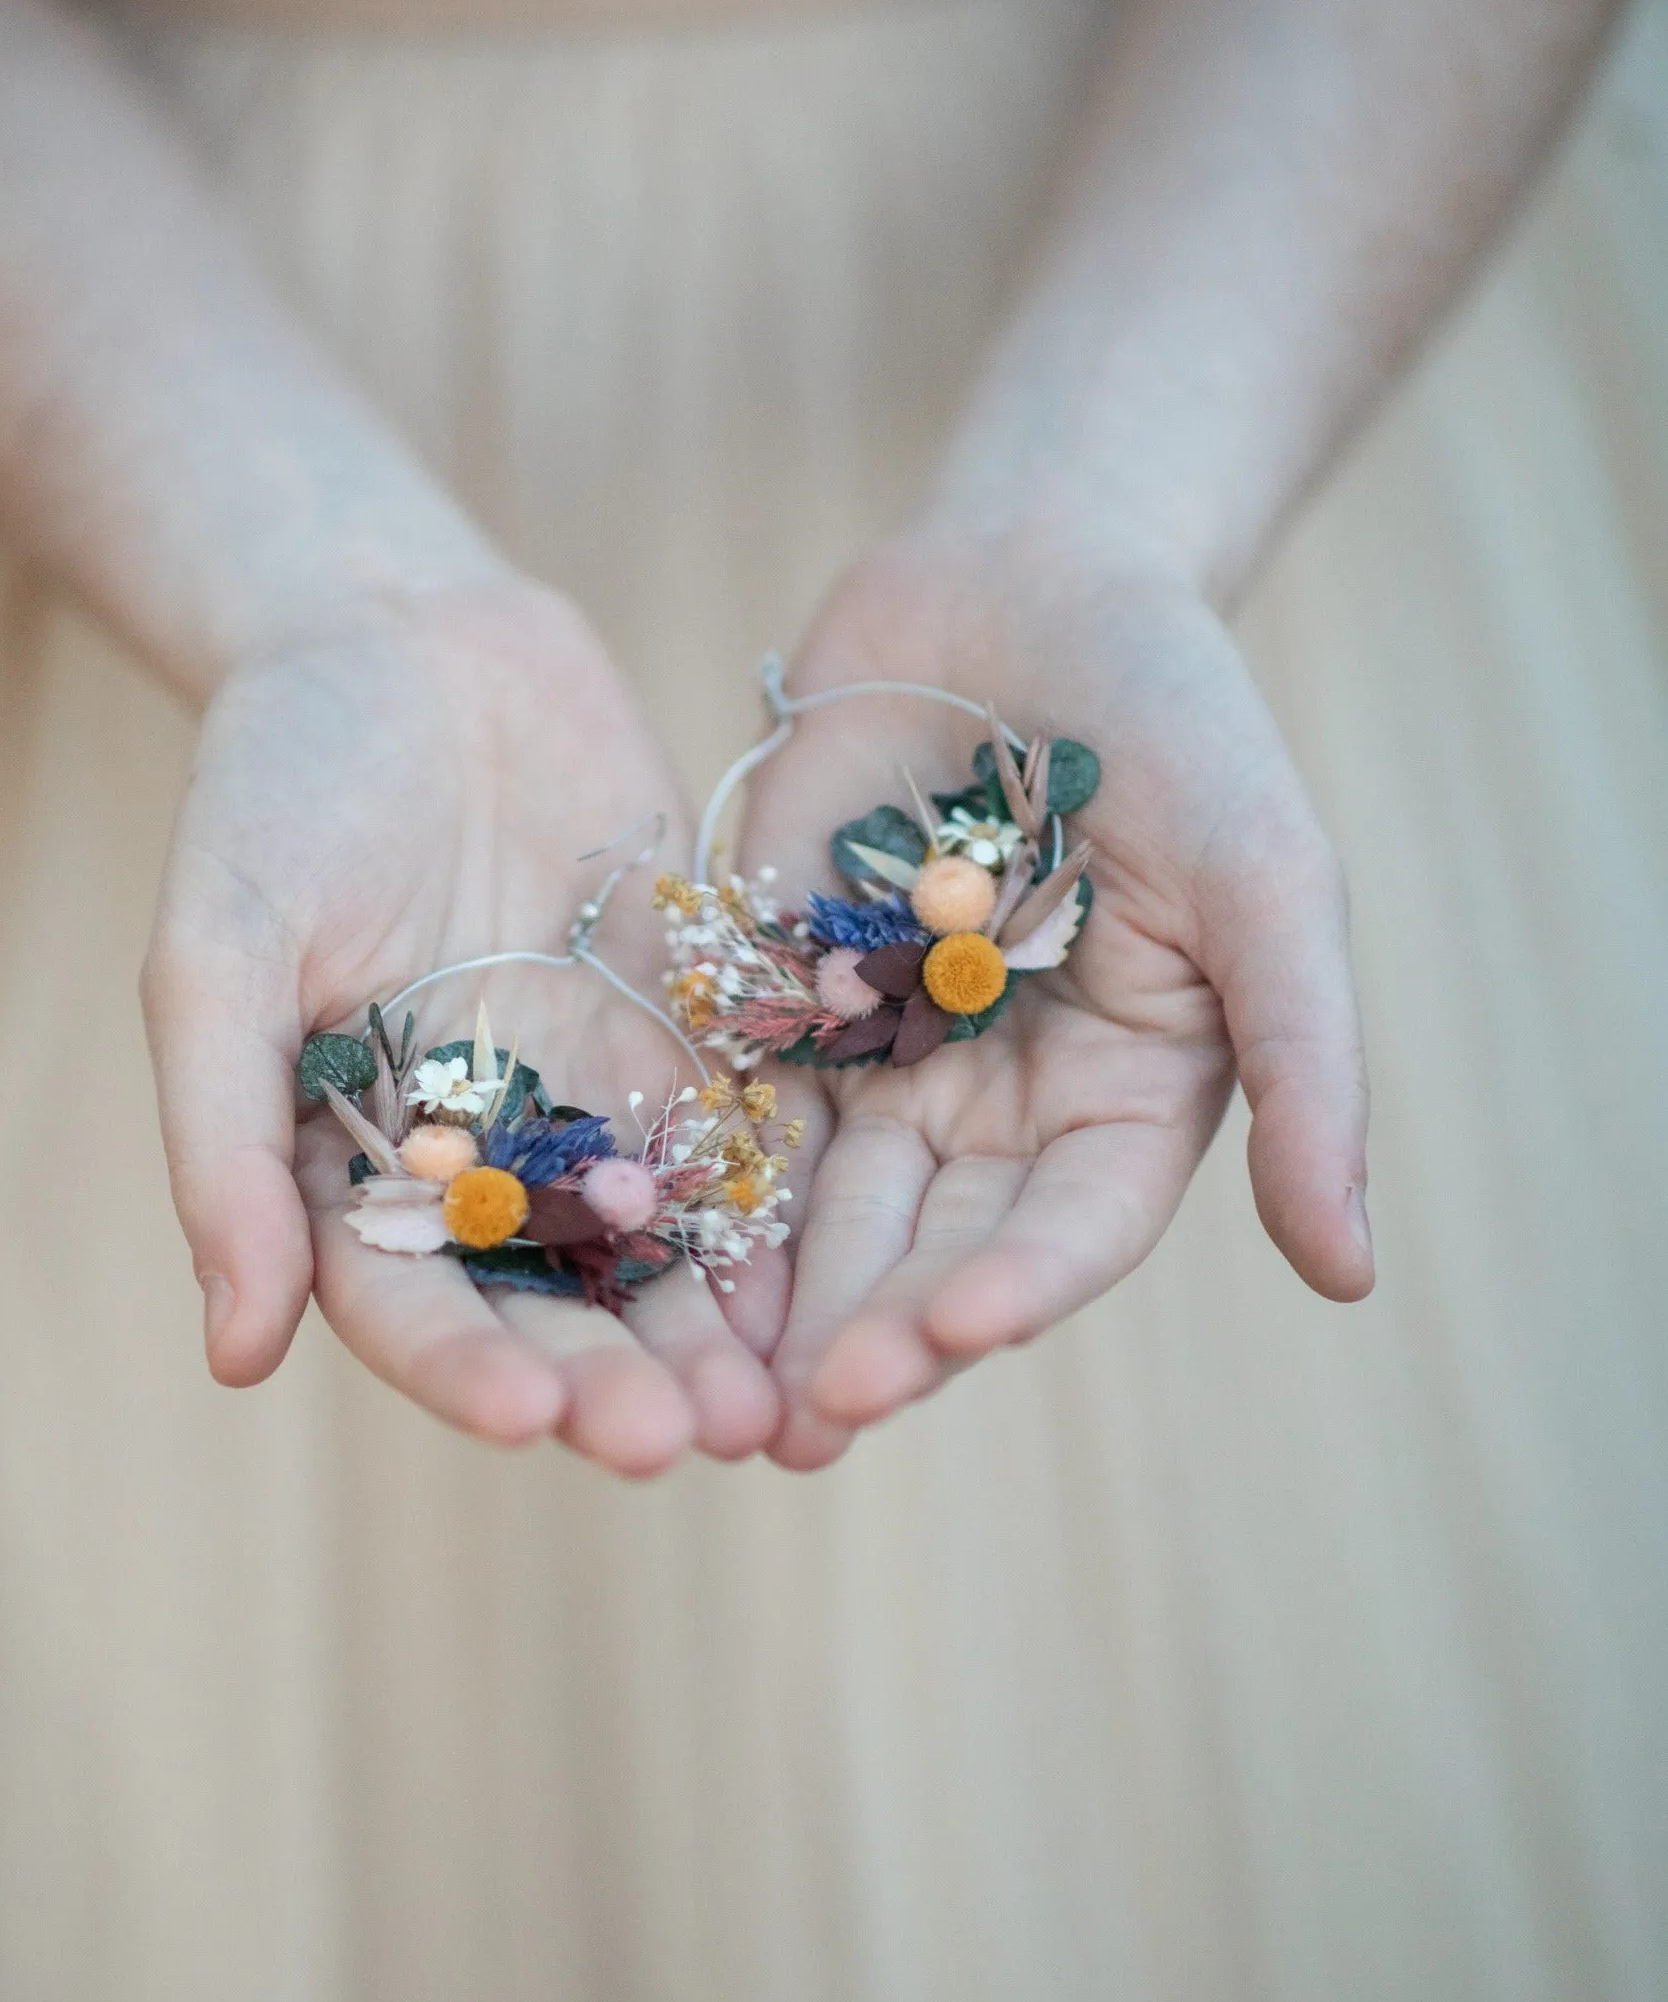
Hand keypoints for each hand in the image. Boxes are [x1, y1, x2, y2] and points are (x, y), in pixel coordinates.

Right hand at [143, 576, 779, 1473]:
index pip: (409, 1302)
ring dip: (711, 1334)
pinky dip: (783, 1213)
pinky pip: (744, 1139)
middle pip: (551, 1301)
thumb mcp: (218, 952)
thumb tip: (234, 1357)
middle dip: (613, 1378)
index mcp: (355, 1164)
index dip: (465, 1367)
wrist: (406, 642)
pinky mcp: (689, 1037)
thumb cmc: (276, 790)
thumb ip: (224, 1144)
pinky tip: (835, 1276)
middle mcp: (481, 1160)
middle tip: (679, 1441)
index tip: (529, 1417)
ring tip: (772, 1409)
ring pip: (660, 1247)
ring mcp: (593, 1102)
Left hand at [738, 521, 1372, 1469]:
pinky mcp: (778, 1005)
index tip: (948, 1339)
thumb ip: (1307, 1067)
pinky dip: (699, 1188)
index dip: (1013, 1290)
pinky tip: (649, 1259)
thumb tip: (1353, 1277)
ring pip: (825, 1210)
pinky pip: (734, 1111)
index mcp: (1123, 1099)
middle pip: (933, 1247)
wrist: (1022, 579)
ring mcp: (884, 1062)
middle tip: (804, 1421)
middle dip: (872, 1331)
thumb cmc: (1180, 719)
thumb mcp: (1268, 879)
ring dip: (776, 1304)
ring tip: (717, 1399)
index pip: (1069, 1230)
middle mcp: (1002, 1108)